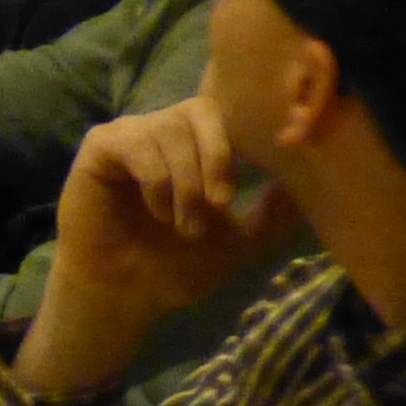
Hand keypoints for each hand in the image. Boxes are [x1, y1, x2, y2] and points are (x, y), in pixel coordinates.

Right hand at [15, 99, 298, 392]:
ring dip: (185, 184)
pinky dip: (155, 181)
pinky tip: (155, 211)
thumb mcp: (238, 241)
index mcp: (192, 145)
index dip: (236, 147)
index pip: (223, 115)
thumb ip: (271, 215)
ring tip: (183, 225)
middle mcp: (160, 130)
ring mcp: (129, 134)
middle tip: (218, 205)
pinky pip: (136, 144)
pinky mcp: (100, 146)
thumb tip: (305, 185)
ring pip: (169, 131)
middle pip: (198, 112)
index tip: (234, 197)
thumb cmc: (177, 265)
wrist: (128, 293)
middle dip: (214, 158)